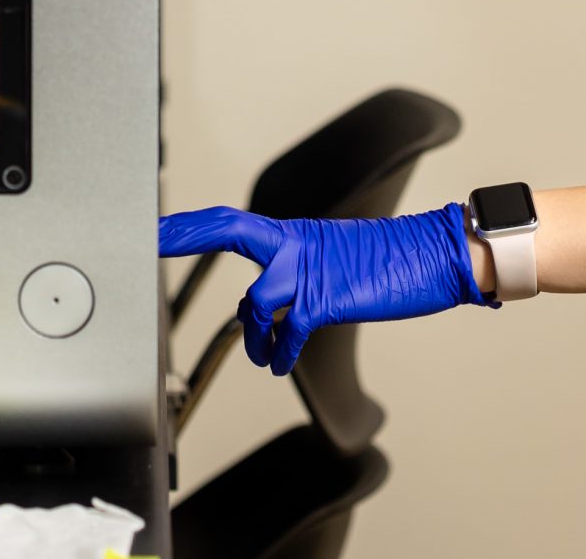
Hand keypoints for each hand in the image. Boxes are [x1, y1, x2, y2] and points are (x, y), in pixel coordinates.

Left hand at [159, 203, 493, 376]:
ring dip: (251, 335)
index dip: (189, 224)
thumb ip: (296, 270)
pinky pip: (289, 330)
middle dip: (185, 235)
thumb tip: (271, 298)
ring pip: (255, 299)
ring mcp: (311, 269)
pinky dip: (280, 352)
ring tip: (261, 353)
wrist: (435, 256)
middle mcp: (295, 244)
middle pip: (228, 229)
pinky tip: (280, 362)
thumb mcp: (331, 258)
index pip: (229, 222)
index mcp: (292, 234)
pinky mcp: (329, 297)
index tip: (154, 228)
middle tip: (150, 241)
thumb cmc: (387, 262)